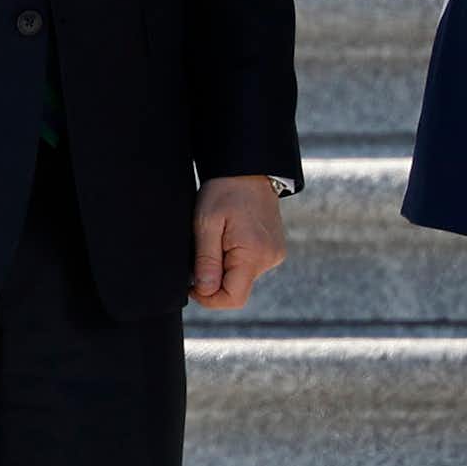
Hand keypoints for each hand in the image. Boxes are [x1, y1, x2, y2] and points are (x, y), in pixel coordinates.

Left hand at [189, 175, 287, 309]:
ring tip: (217, 238)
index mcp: (254, 254)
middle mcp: (269, 259)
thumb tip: (205, 291)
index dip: (209, 298)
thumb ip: (206, 261)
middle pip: (237, 289)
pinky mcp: (274, 249)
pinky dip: (235, 259)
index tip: (192, 283)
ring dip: (224, 267)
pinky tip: (228, 237)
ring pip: (242, 278)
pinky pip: (250, 266)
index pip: (233, 298)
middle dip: (215, 279)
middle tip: (202, 251)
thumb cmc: (225, 190)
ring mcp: (274, 254)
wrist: (248, 167)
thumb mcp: (207, 223)